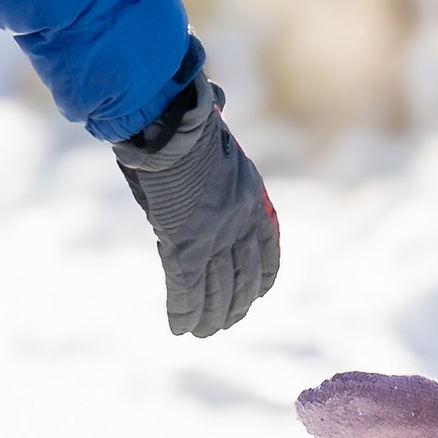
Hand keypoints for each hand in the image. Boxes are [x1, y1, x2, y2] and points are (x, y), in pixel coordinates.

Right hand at [113, 80, 279, 337]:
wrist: (170, 122)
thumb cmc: (182, 118)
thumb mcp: (211, 131)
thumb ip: (215, 139)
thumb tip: (215, 103)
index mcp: (251, 196)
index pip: (267, 246)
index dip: (264, 274)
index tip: (261, 292)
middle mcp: (238, 222)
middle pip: (242, 275)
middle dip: (236, 303)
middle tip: (228, 324)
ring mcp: (213, 236)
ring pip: (216, 290)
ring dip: (210, 316)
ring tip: (204, 334)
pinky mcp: (184, 246)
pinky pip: (185, 289)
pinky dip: (182, 312)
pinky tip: (180, 331)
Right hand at [295, 364, 437, 437]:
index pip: (404, 393)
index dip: (377, 392)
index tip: (349, 388)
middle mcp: (414, 412)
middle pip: (375, 404)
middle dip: (347, 402)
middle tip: (313, 398)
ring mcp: (398, 432)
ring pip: (361, 422)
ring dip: (335, 416)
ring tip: (306, 408)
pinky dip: (339, 436)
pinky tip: (314, 427)